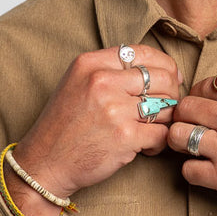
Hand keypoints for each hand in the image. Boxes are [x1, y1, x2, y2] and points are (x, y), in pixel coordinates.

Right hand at [12, 44, 181, 212]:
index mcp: (91, 63)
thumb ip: (110, 71)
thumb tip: (161, 69)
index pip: (144, 52)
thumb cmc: (65, 125)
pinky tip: (144, 147)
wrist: (45, 163)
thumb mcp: (78, 83)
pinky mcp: (124, 136)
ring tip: (148, 131)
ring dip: (164, 121)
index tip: (170, 80)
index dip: (165, 66)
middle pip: (163, 77)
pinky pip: (162, 134)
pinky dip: (158, 143)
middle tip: (163, 110)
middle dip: (171, 94)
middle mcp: (102, 81)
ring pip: (166, 106)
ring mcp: (114, 108)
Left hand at [168, 76, 216, 215]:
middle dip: (184, 116)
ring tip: (190, 147)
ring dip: (180, 141)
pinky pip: (188, 171)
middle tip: (188, 125)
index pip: (207, 86)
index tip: (200, 106)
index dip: (199, 96)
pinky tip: (205, 171)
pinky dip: (192, 172)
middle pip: (186, 107)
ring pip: (178, 136)